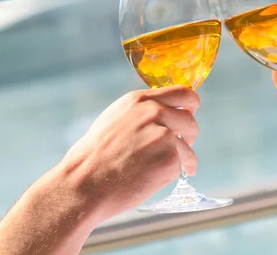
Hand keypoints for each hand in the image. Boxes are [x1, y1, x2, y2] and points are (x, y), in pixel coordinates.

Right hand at [60, 85, 199, 220]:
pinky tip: (158, 177)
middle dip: (188, 135)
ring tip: (168, 166)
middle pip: (191, 120)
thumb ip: (142, 111)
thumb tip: (167, 111)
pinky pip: (183, 164)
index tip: (188, 116)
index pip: (183, 94)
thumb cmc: (95, 156)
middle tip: (180, 146)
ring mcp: (164, 135)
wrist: (84, 182)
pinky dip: (175, 173)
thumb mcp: (116, 118)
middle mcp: (155, 112)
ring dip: (183, 156)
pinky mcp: (170, 158)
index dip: (190, 107)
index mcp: (141, 100)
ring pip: (189, 144)